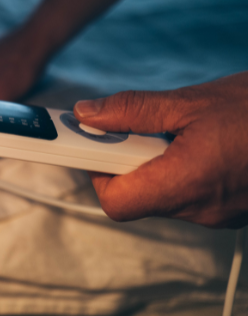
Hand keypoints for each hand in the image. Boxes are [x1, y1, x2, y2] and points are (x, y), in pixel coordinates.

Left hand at [75, 72, 247, 228]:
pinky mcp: (229, 209)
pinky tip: (195, 143)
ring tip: (177, 131)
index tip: (92, 142)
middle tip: (136, 128)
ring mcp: (218, 214)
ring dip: (154, 163)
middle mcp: (201, 209)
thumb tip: (86, 114)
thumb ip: (132, 110)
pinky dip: (178, 170)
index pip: (116, 200)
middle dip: (126, 159)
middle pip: (136, 195)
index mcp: (187, 183)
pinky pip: (186, 194)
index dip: (96, 170)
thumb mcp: (190, 102)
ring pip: (160, 194)